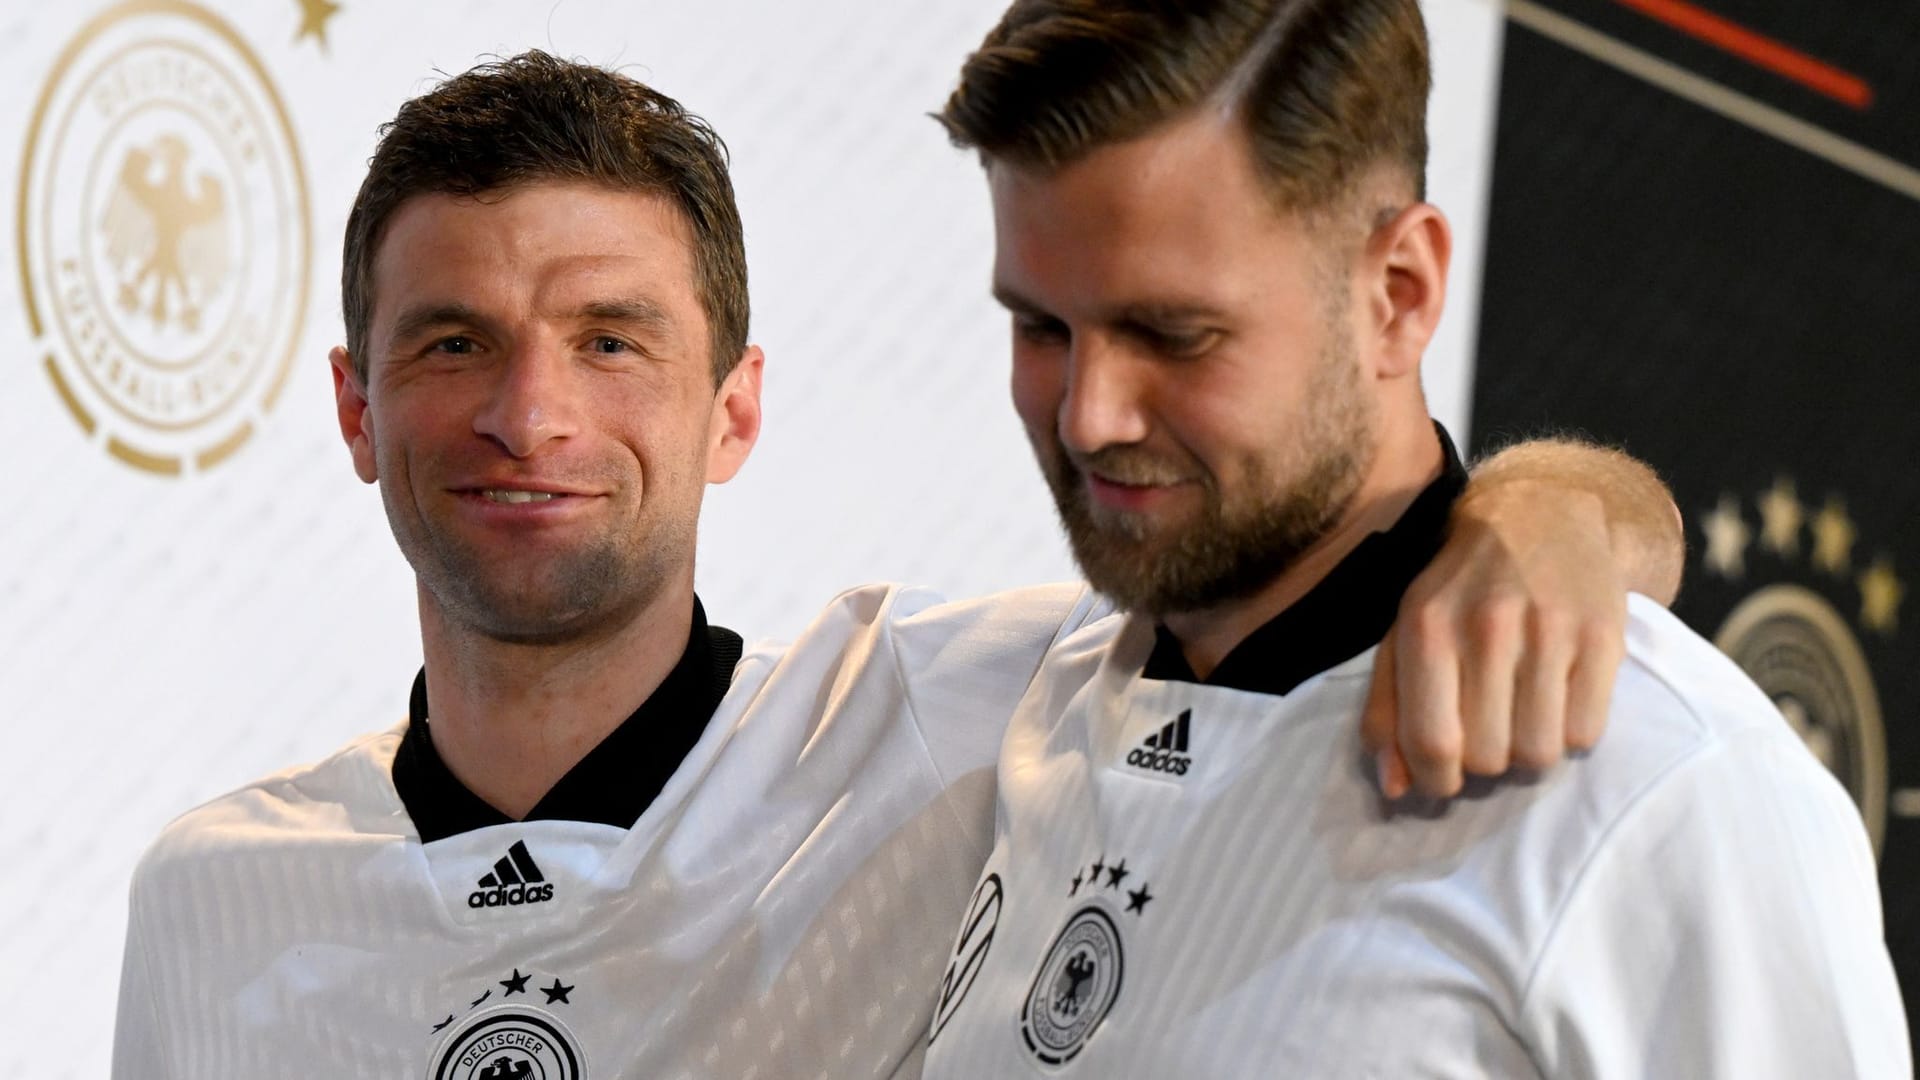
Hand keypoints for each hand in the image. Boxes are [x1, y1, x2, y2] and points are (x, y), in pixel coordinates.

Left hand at [1361, 481, 1627, 797]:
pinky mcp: (1603, 636)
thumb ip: (1388, 710)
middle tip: (1486, 732)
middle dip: (1482, 763)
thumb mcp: (1405, 633)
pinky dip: (1570, 733)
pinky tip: (1557, 699)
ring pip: (1539, 753)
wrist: (1539, 512)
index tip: (1442, 778)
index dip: (1435, 780)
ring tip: (1521, 716)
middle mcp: (1488, 628)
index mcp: (1427, 628)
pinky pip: (1586, 733)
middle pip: (1487, 758)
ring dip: (1527, 751)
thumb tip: (1394, 789)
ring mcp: (1550, 631)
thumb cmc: (1459, 587)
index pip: (1431, 742)